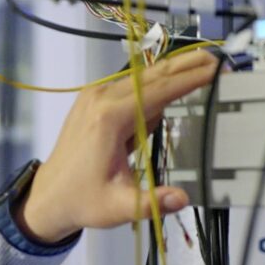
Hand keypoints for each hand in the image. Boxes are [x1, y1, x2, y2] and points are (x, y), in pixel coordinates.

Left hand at [17, 49, 221, 245]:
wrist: (48, 197)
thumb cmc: (82, 201)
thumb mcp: (118, 206)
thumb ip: (152, 202)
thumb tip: (183, 199)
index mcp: (109, 118)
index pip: (159, 91)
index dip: (190, 79)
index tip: (216, 69)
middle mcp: (101, 99)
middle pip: (153, 75)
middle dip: (186, 65)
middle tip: (216, 57)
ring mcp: (94, 96)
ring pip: (141, 79)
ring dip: (171, 74)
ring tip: (202, 68)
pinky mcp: (92, 100)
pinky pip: (129, 88)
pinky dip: (152, 87)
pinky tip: (170, 90)